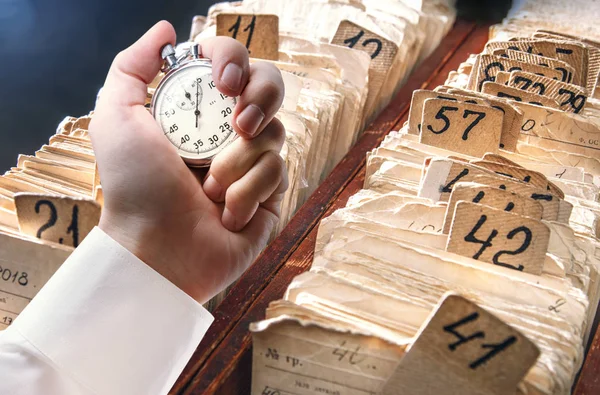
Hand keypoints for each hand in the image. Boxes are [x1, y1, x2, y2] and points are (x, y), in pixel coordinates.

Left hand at [89, 21, 286, 302]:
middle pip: (271, 86)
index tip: (223, 83)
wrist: (157, 248)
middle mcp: (228, 130)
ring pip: (276, 132)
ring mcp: (252, 162)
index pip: (232, 63)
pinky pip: (280, 172)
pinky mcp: (271, 194)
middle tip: (239, 124)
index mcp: (198, 109)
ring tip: (210, 189)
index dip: (235, 60)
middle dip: (261, 97)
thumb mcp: (117, 119)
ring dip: (238, 162)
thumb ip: (132, 67)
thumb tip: (166, 31)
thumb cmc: (134, 188)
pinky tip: (226, 214)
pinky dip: (248, 192)